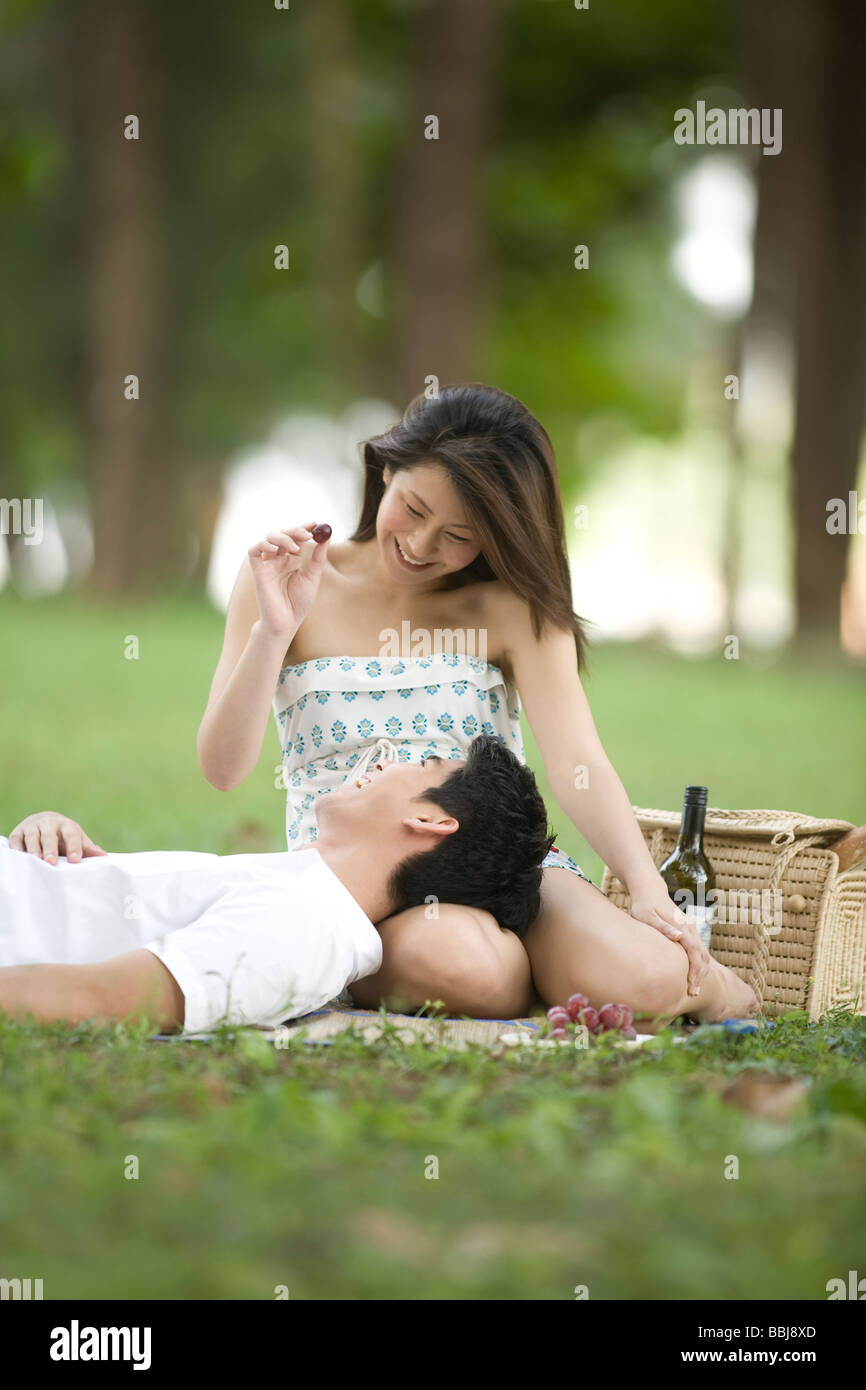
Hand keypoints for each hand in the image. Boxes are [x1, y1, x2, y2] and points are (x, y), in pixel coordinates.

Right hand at [8, 812, 106, 863]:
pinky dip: (18, 848)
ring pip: (33, 837)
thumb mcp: (76, 839)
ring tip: (37, 860)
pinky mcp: (18, 832)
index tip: (75, 861)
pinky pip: (17, 840)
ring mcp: (32, 827)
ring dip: (34, 849)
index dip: (74, 847)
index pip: (71, 835)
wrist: (43, 822)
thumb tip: (105, 857)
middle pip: (49, 835)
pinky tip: (20, 857)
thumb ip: (88, 848)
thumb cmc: (63, 836)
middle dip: (51, 848)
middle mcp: (49, 823)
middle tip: (52, 862)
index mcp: (66, 825)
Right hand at [247, 521, 330, 639]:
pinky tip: (273, 549)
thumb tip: (326, 537)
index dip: (304, 528)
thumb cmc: (299, 603)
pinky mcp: (257, 571)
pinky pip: (254, 551)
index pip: (296, 538)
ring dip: (282, 537)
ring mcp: (268, 564)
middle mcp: (279, 559)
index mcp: (292, 560)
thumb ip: (317, 558)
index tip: (315, 523)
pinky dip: (262, 545)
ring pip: (269, 539)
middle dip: (295, 531)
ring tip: (295, 548)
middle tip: (307, 533)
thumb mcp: (312, 578)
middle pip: (283, 535)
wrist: (286, 621)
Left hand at [627, 879, 709, 995]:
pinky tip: (692, 975)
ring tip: (693, 988)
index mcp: (683, 926)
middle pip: (702, 955)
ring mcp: (691, 929)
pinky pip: (698, 950)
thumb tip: (679, 937)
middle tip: (693, 993)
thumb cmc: (644, 905)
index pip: (695, 952)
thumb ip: (662, 927)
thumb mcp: (647, 915)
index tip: (691, 986)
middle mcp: (690, 928)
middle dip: (700, 975)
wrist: (649, 890)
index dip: (695, 971)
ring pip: (703, 953)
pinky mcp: (688, 931)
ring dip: (701, 971)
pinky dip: (698, 964)